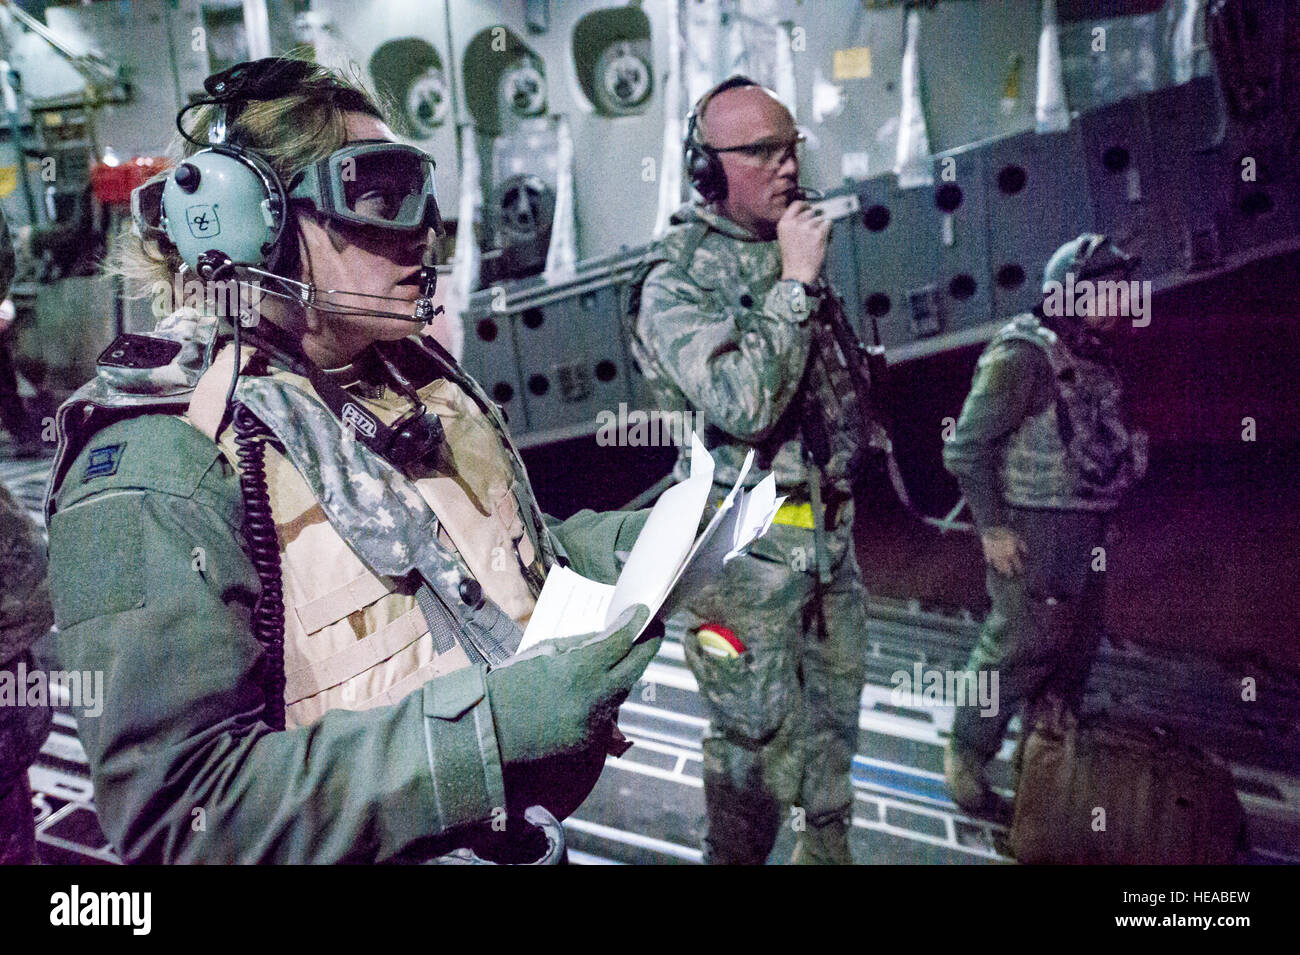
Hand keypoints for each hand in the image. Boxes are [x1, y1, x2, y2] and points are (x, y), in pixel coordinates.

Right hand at [487, 605, 661, 764]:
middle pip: (636, 666)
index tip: (642, 611)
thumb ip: (582, 643)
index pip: (622, 641)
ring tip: (629, 651)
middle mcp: (594, 697)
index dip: (636, 623)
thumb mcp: (545, 650)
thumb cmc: (511, 681)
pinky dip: (609, 693)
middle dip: (647, 644)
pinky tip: (605, 681)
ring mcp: (594, 722)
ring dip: (628, 669)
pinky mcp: (589, 739)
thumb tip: (610, 634)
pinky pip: (608, 710)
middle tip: (652, 628)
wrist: (490, 728)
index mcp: (580, 669)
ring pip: (624, 690)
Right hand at [777, 200, 830, 284]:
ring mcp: (807, 228)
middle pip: (810, 212)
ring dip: (821, 227)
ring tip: (815, 241)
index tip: (809, 208)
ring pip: (820, 219)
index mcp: (784, 223)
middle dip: (814, 220)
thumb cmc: (793, 258)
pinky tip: (823, 240)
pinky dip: (829, 231)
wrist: (798, 273)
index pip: (796, 204)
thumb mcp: (786, 237)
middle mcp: (795, 223)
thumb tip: (809, 211)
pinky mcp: (819, 234)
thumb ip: (794, 223)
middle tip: (812, 234)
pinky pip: (828, 224)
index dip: (805, 205)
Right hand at [981, 526, 1026, 576]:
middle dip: (1009, 573)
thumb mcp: (1016, 537)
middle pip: (1007, 569)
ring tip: (1002, 572)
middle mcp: (1003, 557)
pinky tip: (993, 565)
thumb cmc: (1005, 532)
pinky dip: (992, 564)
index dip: (1020, 569)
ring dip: (1001, 570)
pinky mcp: (988, 555)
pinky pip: (990, 562)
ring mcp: (995, 557)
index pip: (1017, 565)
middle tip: (1010, 575)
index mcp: (1012, 553)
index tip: (1020, 571)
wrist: (990, 529)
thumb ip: (1022, 545)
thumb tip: (1026, 553)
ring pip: (998, 567)